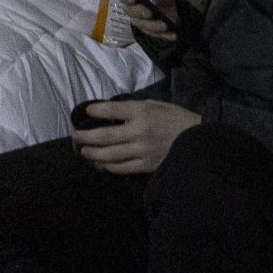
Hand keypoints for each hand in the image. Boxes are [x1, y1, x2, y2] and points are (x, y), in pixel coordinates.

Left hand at [72, 98, 200, 174]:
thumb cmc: (176, 119)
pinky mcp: (147, 165)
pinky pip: (123, 168)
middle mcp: (139, 131)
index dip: (95, 111)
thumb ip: (134, 108)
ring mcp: (142, 150)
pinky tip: (101, 164)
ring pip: (110, 154)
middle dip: (86, 136)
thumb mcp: (156, 104)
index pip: (112, 110)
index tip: (85, 112)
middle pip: (105, 135)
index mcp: (142, 112)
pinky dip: (109, 167)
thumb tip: (112, 112)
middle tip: (74, 136)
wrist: (198, 141)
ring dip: (94, 153)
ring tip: (83, 152)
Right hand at [111, 0, 177, 42]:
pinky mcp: (147, 29)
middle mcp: (131, 5)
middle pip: (129, 11)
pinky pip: (154, 34)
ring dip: (153, 26)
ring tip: (166, 25)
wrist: (169, 2)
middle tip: (150, 13)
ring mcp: (138, 19)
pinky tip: (173, 35)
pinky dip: (164, 35)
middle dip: (140, 12)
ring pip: (141, 24)